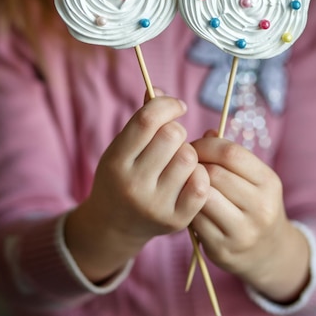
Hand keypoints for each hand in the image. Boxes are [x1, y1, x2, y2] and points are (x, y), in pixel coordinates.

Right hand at [64, 94, 208, 281]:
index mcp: (116, 161)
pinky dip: (199, 175)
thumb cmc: (121, 176)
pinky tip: (189, 176)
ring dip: (188, 153)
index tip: (176, 106)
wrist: (113, 226)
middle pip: (172, 136)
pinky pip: (201, 184)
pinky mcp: (175, 220)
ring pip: (189, 158)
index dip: (167, 105)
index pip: (146, 119)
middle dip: (177, 131)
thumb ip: (141, 119)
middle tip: (172, 140)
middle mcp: (133, 185)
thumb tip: (159, 89)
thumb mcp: (121, 147)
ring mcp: (155, 205)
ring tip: (177, 161)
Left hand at [191, 131, 309, 302]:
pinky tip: (186, 203)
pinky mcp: (223, 249)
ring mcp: (243, 231)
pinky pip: (195, 220)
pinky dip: (187, 208)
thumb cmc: (254, 205)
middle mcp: (261, 207)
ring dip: (188, 186)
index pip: (231, 153)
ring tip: (184, 182)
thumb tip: (207, 134)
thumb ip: (232, 157)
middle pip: (215, 175)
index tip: (193, 146)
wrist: (269, 252)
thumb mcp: (254, 179)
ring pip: (203, 197)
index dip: (206, 146)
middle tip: (183, 164)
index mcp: (269, 182)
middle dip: (194, 165)